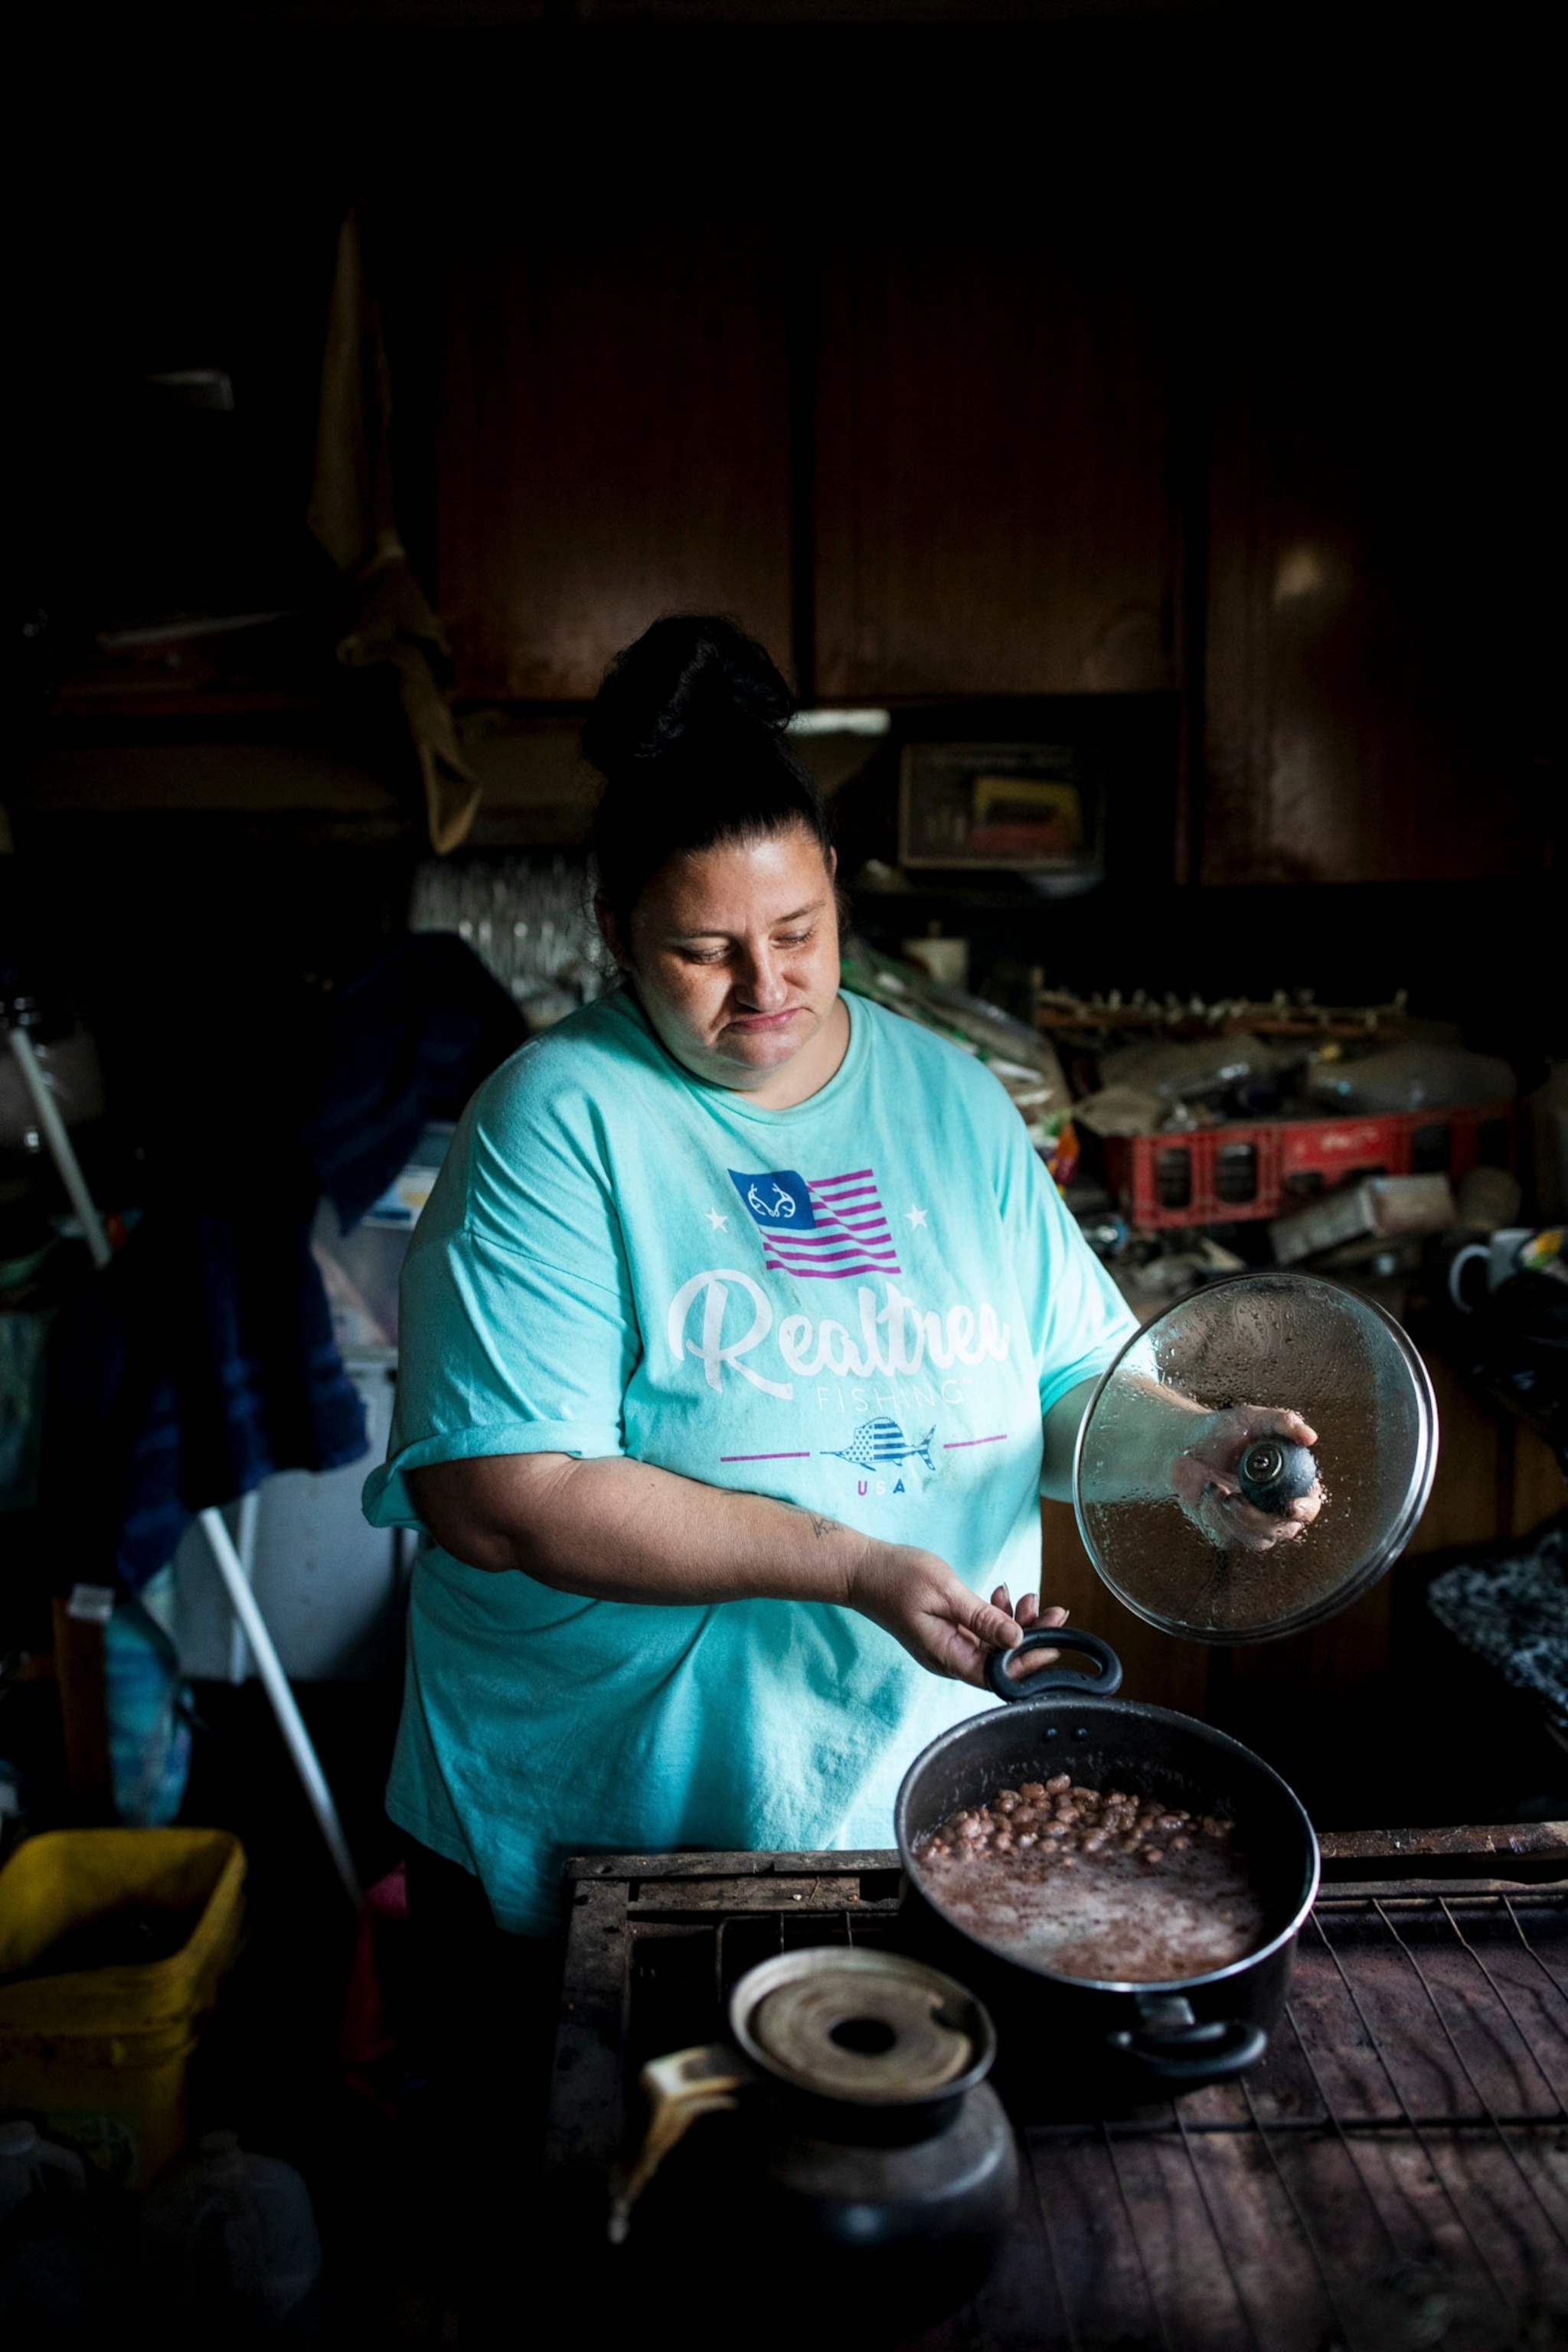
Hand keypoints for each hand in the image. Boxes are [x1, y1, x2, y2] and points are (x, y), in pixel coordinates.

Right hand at [846, 1542, 1065, 1686]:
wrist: (861, 1570)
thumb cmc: (898, 1577)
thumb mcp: (946, 1593)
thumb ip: (982, 1618)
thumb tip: (1017, 1640)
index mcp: (947, 1657)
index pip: (998, 1674)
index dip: (1030, 1664)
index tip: (1055, 1643)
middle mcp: (949, 1658)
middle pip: (1001, 1662)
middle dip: (1032, 1638)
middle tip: (1055, 1611)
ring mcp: (947, 1645)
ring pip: (993, 1645)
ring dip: (1016, 1624)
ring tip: (1028, 1596)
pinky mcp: (946, 1631)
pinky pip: (980, 1633)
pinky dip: (996, 1616)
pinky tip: (1003, 1595)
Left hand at [1170, 1404, 1321, 1551]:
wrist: (1183, 1444)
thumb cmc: (1222, 1431)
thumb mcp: (1253, 1418)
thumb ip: (1283, 1422)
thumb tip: (1310, 1437)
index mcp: (1290, 1485)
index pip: (1309, 1507)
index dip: (1305, 1510)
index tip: (1291, 1506)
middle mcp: (1275, 1509)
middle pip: (1285, 1530)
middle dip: (1263, 1520)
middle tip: (1237, 1499)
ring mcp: (1251, 1524)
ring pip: (1258, 1540)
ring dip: (1236, 1517)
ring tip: (1216, 1487)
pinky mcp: (1226, 1533)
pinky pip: (1228, 1537)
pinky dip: (1216, 1515)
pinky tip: (1208, 1492)